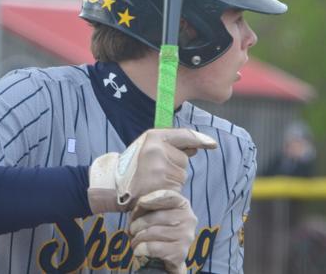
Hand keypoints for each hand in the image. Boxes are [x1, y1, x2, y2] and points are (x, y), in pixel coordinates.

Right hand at [88, 128, 216, 213]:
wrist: (113, 187)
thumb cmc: (134, 166)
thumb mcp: (148, 146)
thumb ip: (171, 143)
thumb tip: (197, 147)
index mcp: (152, 137)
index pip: (184, 135)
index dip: (200, 139)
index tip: (212, 144)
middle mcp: (157, 150)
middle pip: (184, 159)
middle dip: (175, 166)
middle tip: (154, 170)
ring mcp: (159, 169)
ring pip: (181, 174)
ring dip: (172, 179)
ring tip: (153, 180)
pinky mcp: (161, 187)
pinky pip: (177, 188)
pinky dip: (170, 191)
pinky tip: (155, 190)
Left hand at [130, 189, 196, 273]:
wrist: (167, 256)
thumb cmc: (159, 230)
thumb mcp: (155, 213)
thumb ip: (147, 205)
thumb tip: (138, 205)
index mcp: (183, 205)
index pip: (170, 196)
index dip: (154, 198)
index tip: (140, 202)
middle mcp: (188, 219)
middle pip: (156, 216)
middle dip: (138, 223)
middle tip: (131, 229)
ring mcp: (186, 236)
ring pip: (153, 232)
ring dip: (137, 237)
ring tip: (134, 240)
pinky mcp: (180, 252)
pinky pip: (153, 248)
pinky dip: (141, 248)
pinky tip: (138, 250)